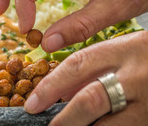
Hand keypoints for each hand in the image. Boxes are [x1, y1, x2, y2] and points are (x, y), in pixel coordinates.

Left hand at [24, 30, 147, 125]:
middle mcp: (135, 76)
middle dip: (66, 119)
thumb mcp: (120, 51)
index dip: (50, 86)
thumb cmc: (146, 56)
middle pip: (92, 99)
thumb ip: (91, 69)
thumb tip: (59, 94)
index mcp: (121, 50)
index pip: (77, 66)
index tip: (32, 104)